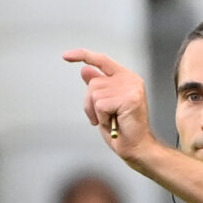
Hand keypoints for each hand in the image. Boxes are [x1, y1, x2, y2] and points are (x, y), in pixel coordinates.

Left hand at [64, 48, 154, 163]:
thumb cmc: (122, 129)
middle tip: (104, 118)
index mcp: (125, 77)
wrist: (137, 147)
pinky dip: (102, 118)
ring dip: (96, 112)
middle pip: (93, 82)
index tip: (66, 56)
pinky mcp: (128, 98)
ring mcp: (130, 87)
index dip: (82, 55)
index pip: (101, 60)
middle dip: (90, 104)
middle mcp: (129, 79)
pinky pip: (100, 105)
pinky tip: (114, 123)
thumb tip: (85, 69)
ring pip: (94, 93)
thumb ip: (97, 86)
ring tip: (111, 120)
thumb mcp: (104, 105)